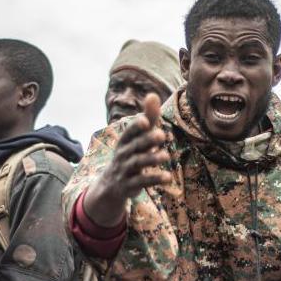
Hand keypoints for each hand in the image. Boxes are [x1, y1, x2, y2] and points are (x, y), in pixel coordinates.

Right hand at [84, 94, 170, 226]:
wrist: (112, 185)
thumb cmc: (131, 154)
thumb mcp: (138, 137)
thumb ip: (148, 117)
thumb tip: (153, 95)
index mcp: (125, 141)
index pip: (130, 132)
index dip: (136, 126)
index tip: (145, 120)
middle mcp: (123, 154)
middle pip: (135, 146)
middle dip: (147, 140)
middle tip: (161, 135)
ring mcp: (126, 170)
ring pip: (138, 163)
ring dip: (152, 159)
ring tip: (166, 156)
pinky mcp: (130, 185)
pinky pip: (142, 182)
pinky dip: (154, 179)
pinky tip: (168, 177)